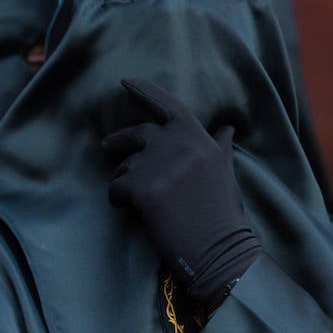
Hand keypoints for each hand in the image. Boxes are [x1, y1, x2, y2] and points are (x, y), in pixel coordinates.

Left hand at [102, 79, 261, 313]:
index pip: (168, 106)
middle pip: (139, 134)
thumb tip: (226, 127)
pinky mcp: (141, 188)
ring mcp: (158, 165)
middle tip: (106, 145)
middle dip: (119, 140)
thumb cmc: (222, 216)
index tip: (125, 81)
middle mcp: (178, 145)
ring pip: (124, 166)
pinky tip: (135, 213)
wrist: (221, 252)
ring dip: (125, 181)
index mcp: (198, 139)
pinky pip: (116, 190)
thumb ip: (219, 147)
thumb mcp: (225, 174)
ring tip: (141, 203)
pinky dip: (119, 201)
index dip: (145, 91)